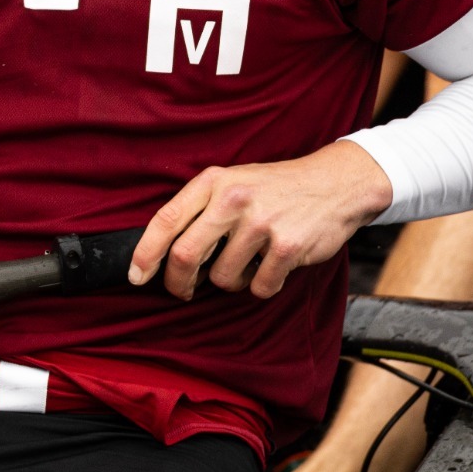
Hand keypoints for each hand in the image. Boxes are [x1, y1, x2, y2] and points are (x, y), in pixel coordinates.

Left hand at [127, 141, 391, 300]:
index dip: (146, 254)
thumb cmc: (276, 188)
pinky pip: (259, 287)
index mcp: (214, 181)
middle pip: (186, 256)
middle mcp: (234, 199)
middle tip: (183, 290)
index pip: (166, 220)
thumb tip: (164, 253)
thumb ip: (201, 210)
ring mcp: (262, 223)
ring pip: (223, 278)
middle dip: (179, 282)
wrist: (335, 183)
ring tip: (248, 260)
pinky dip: (263, 285)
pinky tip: (273, 264)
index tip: (136, 276)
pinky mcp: (287, 246)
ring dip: (232, 280)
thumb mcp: (234, 182)